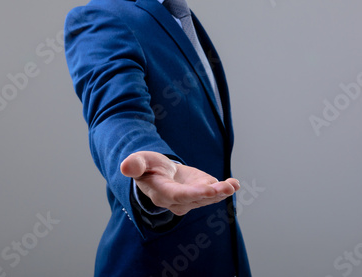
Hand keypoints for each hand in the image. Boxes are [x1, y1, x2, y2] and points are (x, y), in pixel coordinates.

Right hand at [120, 151, 239, 215]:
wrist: (159, 173)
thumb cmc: (148, 166)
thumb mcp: (140, 161)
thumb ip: (135, 165)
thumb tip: (125, 167)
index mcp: (161, 192)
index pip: (177, 196)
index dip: (193, 193)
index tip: (207, 188)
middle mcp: (177, 200)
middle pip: (196, 199)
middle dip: (211, 193)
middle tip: (226, 188)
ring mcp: (191, 199)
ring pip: (207, 198)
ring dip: (221, 192)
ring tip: (233, 185)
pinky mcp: (201, 193)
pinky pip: (214, 194)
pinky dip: (226, 189)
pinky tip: (235, 183)